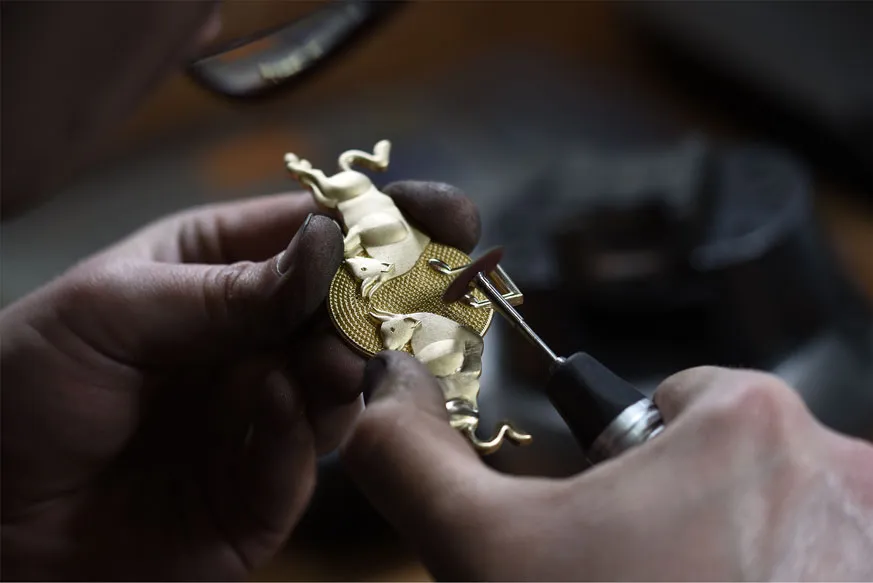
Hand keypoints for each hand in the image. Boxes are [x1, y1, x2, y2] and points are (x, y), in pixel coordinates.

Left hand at [0, 182, 480, 579]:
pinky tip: (273, 412)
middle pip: (345, 306)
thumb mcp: (108, 311)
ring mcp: (263, 412)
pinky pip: (308, 453)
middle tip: (392, 300)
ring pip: (343, 380)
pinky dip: (302, 431)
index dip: (376, 220)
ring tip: (323, 361)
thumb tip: (329, 247)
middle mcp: (250, 338)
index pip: (311, 232)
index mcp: (215, 271)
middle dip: (374, 300)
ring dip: (343, 365)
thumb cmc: (19, 392)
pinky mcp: (264, 489)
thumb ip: (225, 289)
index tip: (443, 213)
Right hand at [342, 352, 872, 580]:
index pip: (678, 399)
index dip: (633, 467)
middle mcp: (846, 469)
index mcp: (746, 422)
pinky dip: (793, 575)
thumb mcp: (487, 550)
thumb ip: (418, 457)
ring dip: (746, 551)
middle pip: (738, 458)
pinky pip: (831, 552)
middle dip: (690, 511)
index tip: (622, 526)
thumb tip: (381, 389)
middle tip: (650, 579)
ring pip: (790, 512)